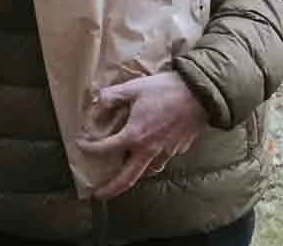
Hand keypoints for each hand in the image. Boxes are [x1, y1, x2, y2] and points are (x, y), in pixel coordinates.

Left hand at [77, 71, 207, 199]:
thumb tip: (97, 102)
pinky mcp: (179, 149)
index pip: (106, 149)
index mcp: (135, 136)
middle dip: (111, 189)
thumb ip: (113, 96)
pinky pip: (162, 161)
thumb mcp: (135, 87)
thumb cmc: (167, 89)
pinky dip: (152, 163)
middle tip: (100, 195)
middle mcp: (148, 150)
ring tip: (126, 173)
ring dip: (134, 176)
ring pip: (147, 172)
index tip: (81, 146)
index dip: (90, 148)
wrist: (201, 94)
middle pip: (127, 178)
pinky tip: (151, 154)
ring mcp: (165, 152)